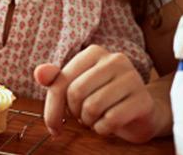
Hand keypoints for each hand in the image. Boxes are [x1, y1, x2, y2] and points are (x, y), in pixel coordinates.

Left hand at [34, 45, 158, 142]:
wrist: (141, 112)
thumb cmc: (102, 97)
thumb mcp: (75, 86)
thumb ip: (55, 80)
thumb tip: (39, 73)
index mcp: (93, 53)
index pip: (62, 80)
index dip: (52, 107)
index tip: (53, 126)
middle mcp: (114, 59)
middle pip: (76, 93)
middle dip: (74, 113)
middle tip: (82, 117)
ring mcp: (132, 78)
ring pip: (92, 107)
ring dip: (89, 121)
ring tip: (96, 119)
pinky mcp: (143, 100)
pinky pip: (111, 120)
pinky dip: (103, 129)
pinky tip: (108, 125)